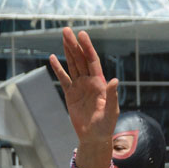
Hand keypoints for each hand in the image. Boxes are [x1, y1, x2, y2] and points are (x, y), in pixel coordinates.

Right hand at [49, 28, 118, 148]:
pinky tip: (53, 58)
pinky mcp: (70, 94)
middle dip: (74, 44)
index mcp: (99, 82)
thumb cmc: (106, 125)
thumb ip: (112, 95)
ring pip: (72, 65)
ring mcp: (79, 86)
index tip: (81, 34)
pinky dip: (58, 69)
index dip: (87, 47)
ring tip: (63, 36)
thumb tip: (115, 80)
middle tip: (67, 30)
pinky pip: (63, 79)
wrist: (94, 137)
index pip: (92, 60)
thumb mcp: (111, 111)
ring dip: (67, 51)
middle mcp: (89, 81)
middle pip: (80, 59)